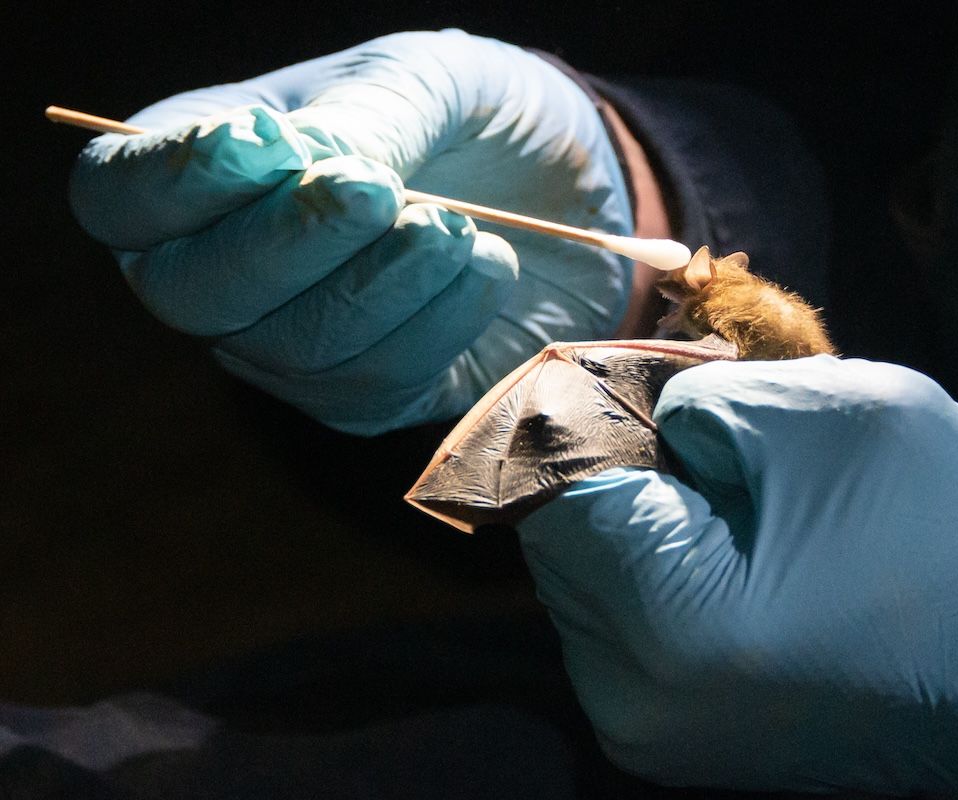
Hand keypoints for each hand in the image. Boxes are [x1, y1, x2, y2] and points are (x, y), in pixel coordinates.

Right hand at [69, 30, 633, 432]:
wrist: (568, 181)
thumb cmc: (471, 116)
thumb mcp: (422, 81)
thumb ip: (360, 120)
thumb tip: (305, 173)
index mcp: (207, 171)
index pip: (119, 197)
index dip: (177, 181)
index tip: (270, 144)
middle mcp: (228, 270)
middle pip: (192, 291)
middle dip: (290, 244)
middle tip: (378, 193)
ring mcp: (293, 345)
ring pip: (296, 346)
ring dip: (384, 282)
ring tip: (456, 224)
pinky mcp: (372, 394)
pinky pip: (381, 381)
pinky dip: (443, 319)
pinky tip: (491, 262)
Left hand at [517, 355, 957, 796]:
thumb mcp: (834, 413)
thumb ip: (701, 398)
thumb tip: (636, 410)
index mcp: (670, 621)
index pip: (557, 484)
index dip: (581, 408)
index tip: (617, 366)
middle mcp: (634, 697)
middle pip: (560, 539)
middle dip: (609, 463)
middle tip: (680, 419)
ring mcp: (650, 731)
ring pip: (585, 581)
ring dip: (631, 516)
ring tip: (720, 483)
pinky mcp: (677, 739)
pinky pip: (622, 625)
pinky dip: (654, 567)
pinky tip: (726, 538)